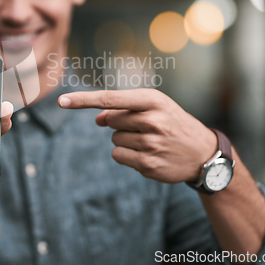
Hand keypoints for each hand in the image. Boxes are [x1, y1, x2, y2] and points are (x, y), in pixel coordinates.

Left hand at [58, 89, 216, 182]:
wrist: (203, 152)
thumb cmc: (172, 122)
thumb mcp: (153, 107)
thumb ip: (123, 109)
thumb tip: (97, 119)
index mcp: (152, 100)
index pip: (110, 98)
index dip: (83, 100)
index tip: (61, 101)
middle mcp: (152, 120)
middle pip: (110, 121)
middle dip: (120, 124)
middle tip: (145, 127)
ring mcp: (151, 144)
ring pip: (113, 139)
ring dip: (125, 140)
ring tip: (150, 141)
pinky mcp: (148, 165)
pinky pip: (118, 156)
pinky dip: (126, 156)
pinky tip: (147, 154)